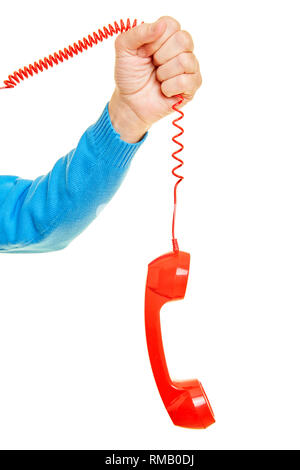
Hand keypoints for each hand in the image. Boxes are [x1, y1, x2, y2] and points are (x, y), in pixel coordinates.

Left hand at [109, 17, 201, 142]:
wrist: (130, 102)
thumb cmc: (129, 75)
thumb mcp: (124, 48)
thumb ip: (139, 32)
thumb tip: (160, 25)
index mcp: (167, 36)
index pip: (172, 25)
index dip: (155, 40)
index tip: (144, 52)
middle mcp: (182, 49)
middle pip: (183, 40)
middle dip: (161, 56)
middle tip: (153, 65)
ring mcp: (189, 67)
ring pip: (185, 61)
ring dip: (164, 73)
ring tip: (158, 79)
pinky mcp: (192, 86)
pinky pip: (186, 81)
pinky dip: (169, 87)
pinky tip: (164, 90)